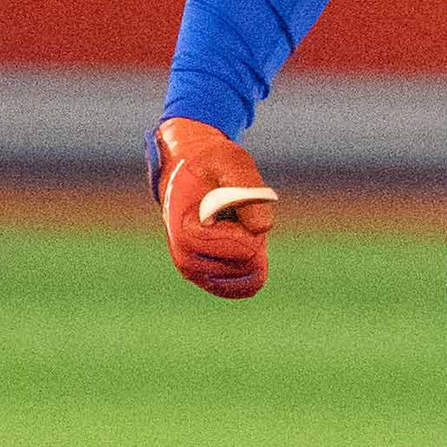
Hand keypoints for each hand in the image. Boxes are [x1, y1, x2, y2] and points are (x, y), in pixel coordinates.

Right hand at [150, 116, 278, 297]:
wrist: (188, 175)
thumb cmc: (210, 166)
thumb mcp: (230, 161)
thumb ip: (246, 186)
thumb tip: (262, 229)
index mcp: (185, 233)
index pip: (245, 246)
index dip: (250, 220)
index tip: (227, 200)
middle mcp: (186, 261)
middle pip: (251, 261)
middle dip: (253, 234)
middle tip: (231, 211)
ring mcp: (198, 275)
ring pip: (252, 273)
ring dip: (252, 245)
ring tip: (230, 222)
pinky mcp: (210, 281)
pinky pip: (248, 286)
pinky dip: (254, 263)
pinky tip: (237, 241)